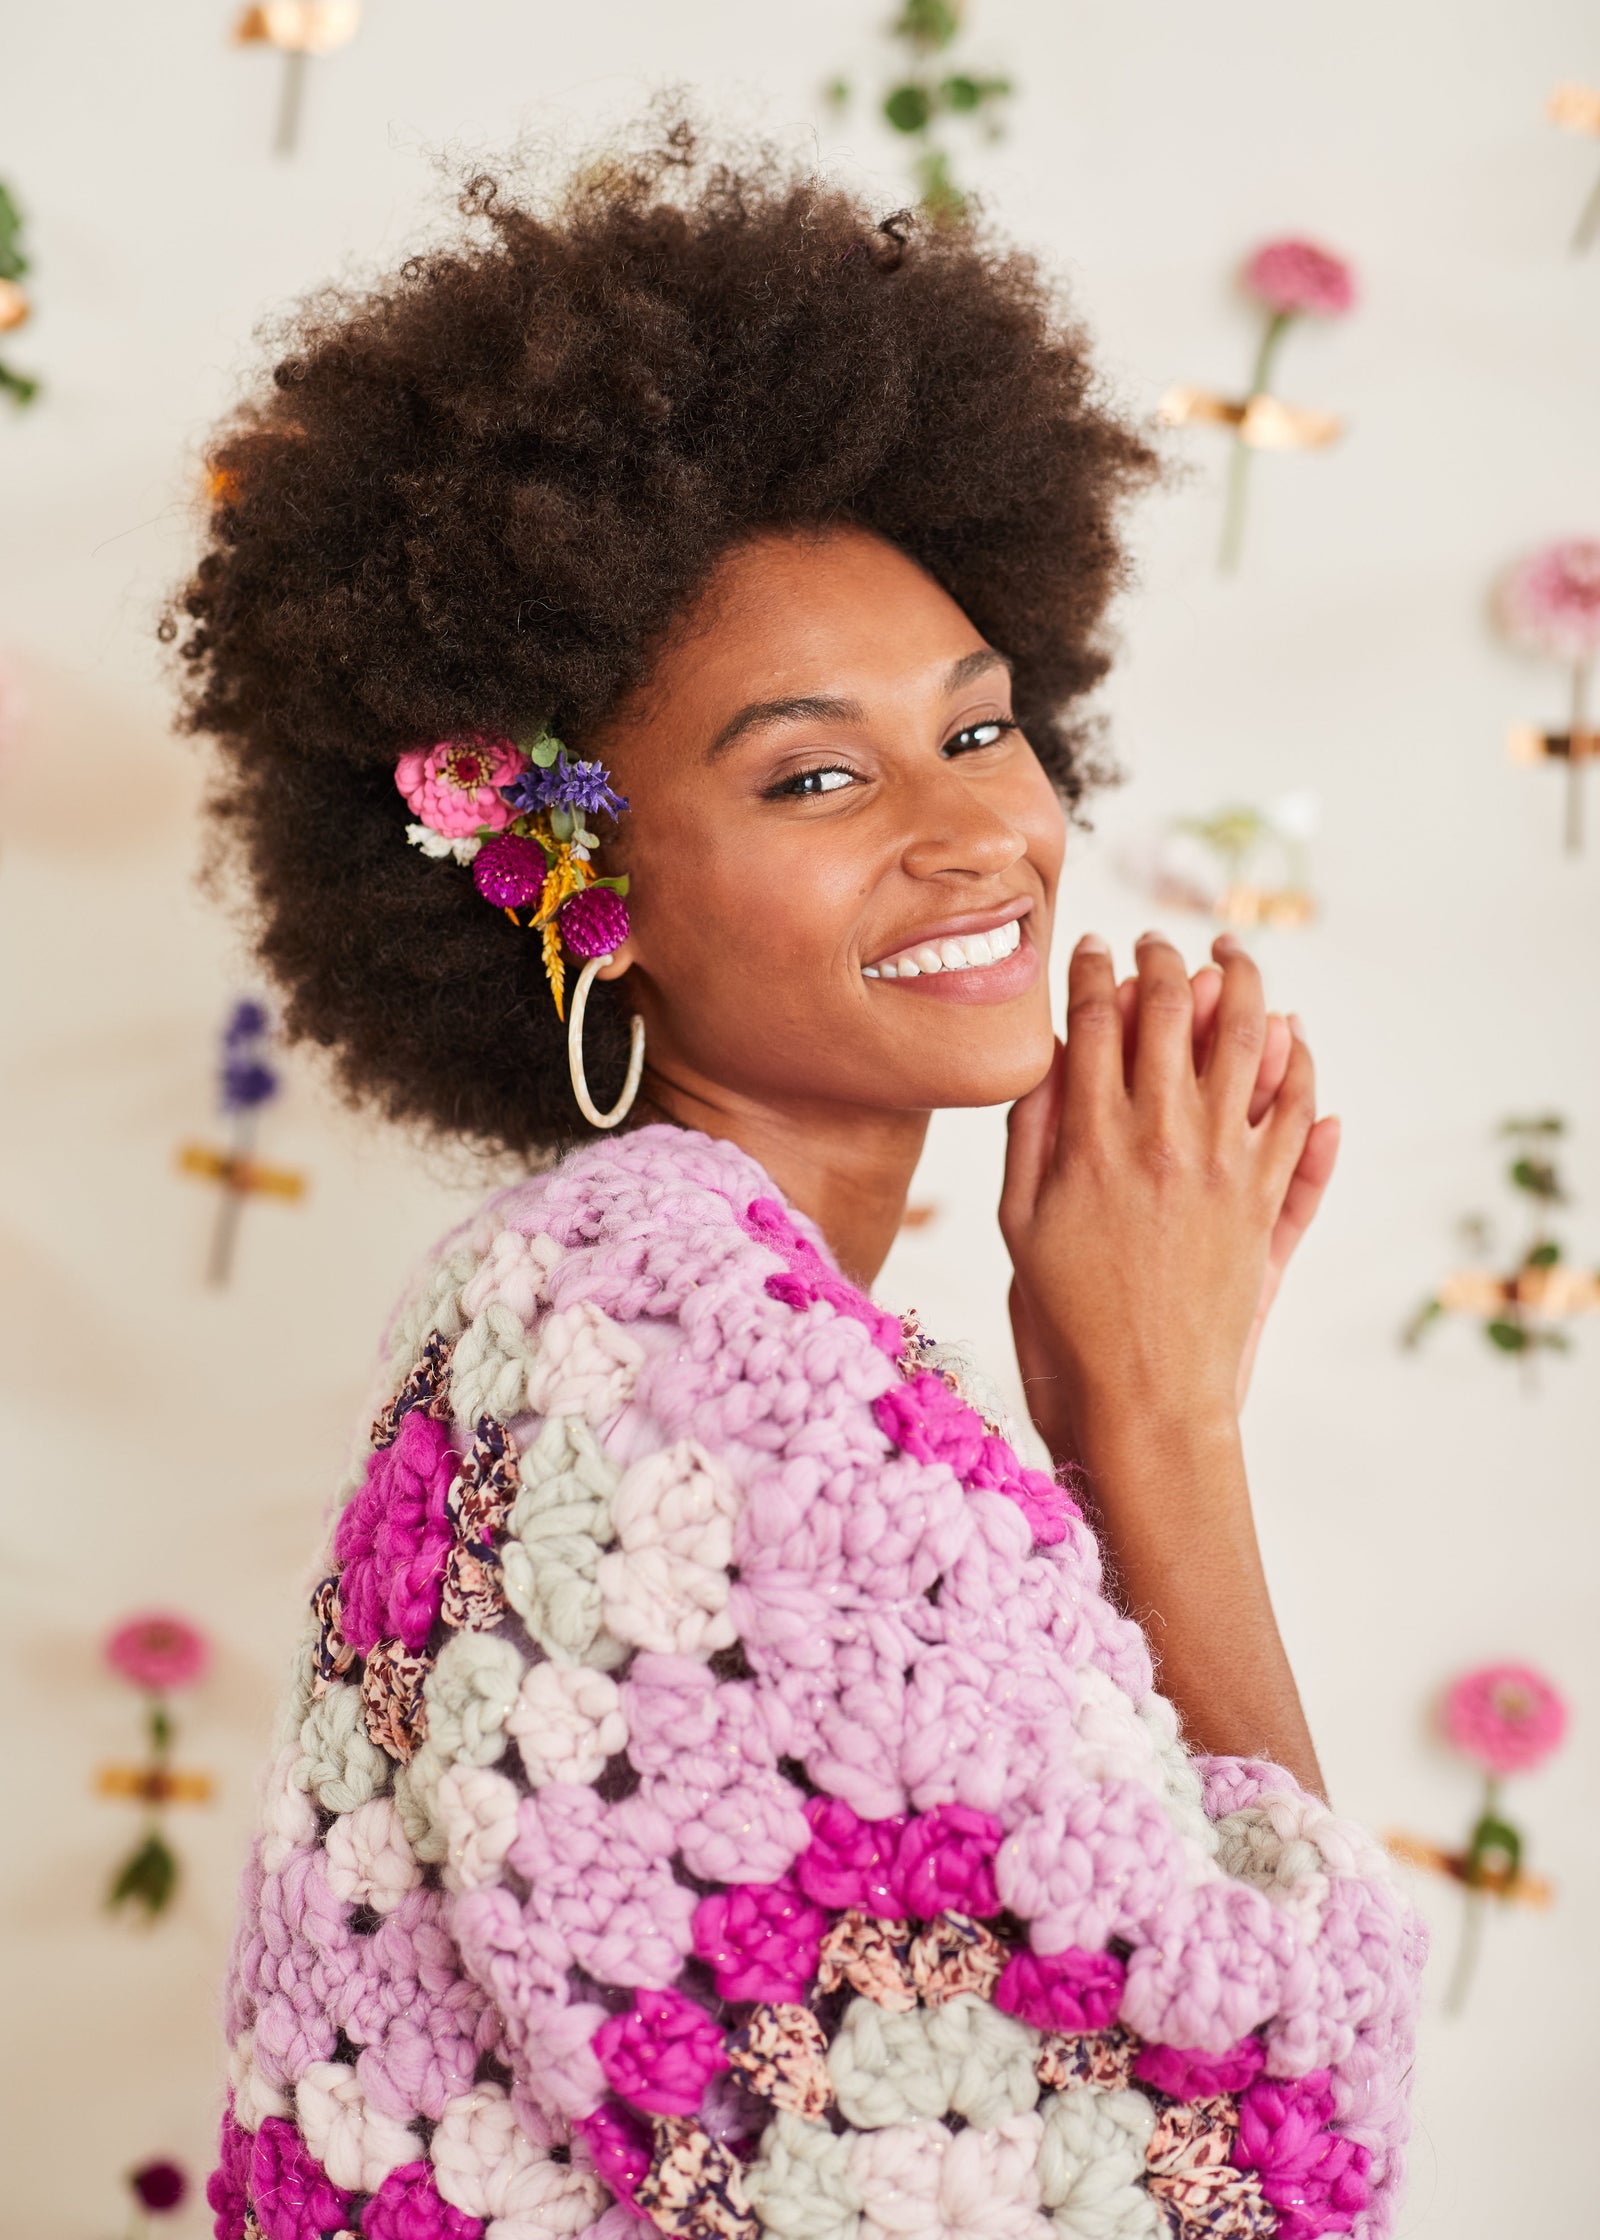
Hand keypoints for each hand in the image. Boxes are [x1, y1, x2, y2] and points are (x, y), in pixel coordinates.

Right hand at [1002, 929, 1336, 1470]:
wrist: (1144, 1401)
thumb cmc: (1065, 1319)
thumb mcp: (1020, 1221)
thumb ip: (1032, 1132)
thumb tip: (1046, 1056)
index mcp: (1093, 1140)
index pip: (1096, 1021)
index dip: (1093, 972)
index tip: (1091, 947)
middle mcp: (1165, 1139)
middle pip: (1172, 1013)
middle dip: (1163, 962)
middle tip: (1157, 943)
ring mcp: (1226, 1166)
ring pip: (1248, 1043)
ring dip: (1243, 987)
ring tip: (1233, 958)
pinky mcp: (1266, 1201)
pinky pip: (1296, 1114)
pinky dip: (1299, 1070)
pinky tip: (1291, 1043)